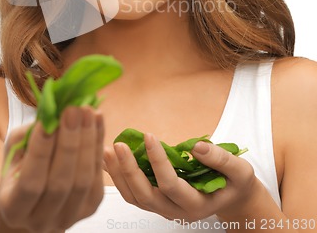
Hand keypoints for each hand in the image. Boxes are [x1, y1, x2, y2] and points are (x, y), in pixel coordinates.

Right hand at [0, 106, 103, 231]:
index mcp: (13, 209)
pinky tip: (97, 120)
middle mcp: (41, 221)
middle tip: (73, 111)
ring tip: (88, 111)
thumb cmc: (21, 166)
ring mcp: (69, 217)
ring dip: (88, 141)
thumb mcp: (16, 148)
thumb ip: (30, 134)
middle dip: (68, 142)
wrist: (36, 195)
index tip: (47, 123)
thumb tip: (55, 112)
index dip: (40, 152)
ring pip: (83, 180)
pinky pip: (97, 176)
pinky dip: (98, 145)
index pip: (30, 183)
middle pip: (60, 183)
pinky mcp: (90, 207)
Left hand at [104, 132, 257, 222]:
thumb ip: (220, 159)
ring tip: (108, 150)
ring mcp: (164, 209)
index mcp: (197, 205)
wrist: (232, 197)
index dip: (158, 161)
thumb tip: (196, 147)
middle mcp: (177, 212)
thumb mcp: (239, 170)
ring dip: (119, 175)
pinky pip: (133, 194)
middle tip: (118, 145)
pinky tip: (110, 160)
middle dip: (129, 170)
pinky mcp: (157, 201)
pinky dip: (119, 178)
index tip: (149, 136)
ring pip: (134, 198)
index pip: (171, 185)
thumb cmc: (236, 182)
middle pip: (145, 196)